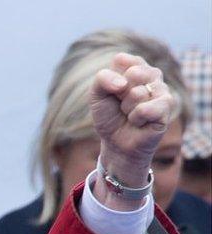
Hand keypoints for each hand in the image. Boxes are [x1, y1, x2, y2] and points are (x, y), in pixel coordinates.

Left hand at [90, 53, 176, 209]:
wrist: (116, 142)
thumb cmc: (109, 116)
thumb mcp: (96, 95)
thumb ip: (102, 79)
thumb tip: (123, 84)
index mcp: (135, 67)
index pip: (122, 59)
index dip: (112, 79)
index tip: (113, 91)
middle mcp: (152, 75)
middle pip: (132, 73)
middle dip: (119, 93)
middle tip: (122, 104)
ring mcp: (162, 89)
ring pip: (137, 92)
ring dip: (127, 108)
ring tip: (130, 114)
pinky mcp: (168, 106)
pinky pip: (146, 108)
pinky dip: (136, 117)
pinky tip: (139, 122)